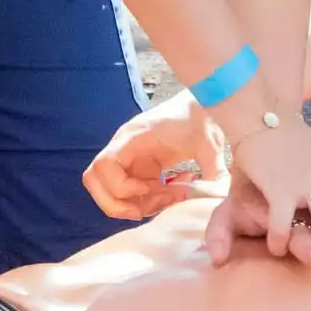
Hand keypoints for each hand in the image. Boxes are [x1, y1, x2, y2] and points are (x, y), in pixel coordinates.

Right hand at [83, 89, 224, 220]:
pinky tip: (173, 191)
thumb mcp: (210, 145)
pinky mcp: (138, 167)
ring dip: (137, 204)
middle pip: (95, 182)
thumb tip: (215, 198)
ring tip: (171, 197)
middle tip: (154, 204)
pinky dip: (146, 200)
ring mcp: (129, 158)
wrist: (203, 106)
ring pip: (110, 191)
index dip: (120, 187)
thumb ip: (213, 172)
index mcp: (135, 137)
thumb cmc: (203, 119)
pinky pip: (129, 192)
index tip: (148, 190)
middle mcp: (125, 148)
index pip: (103, 165)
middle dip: (120, 204)